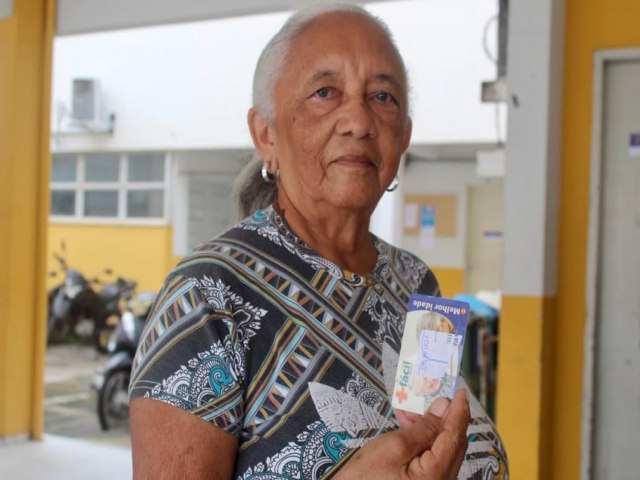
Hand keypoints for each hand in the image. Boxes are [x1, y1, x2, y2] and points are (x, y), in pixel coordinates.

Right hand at [334, 390, 469, 479]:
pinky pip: (433, 460)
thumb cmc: (365, 479)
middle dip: (444, 417)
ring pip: (443, 451)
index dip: (460, 411)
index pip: (455, 436)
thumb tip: (444, 407)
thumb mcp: (393, 447)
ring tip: (409, 412)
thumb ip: (423, 428)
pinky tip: (409, 430)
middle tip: (430, 396)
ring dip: (431, 428)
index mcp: (438, 475)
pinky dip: (425, 442)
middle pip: (453, 444)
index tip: (461, 391)